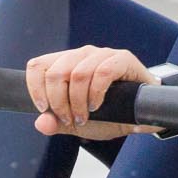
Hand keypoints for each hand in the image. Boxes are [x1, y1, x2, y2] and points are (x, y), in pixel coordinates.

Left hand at [24, 46, 164, 140]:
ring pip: (77, 73)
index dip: (35, 88)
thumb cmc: (109, 112)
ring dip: (77, 101)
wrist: (143, 112)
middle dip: (58, 101)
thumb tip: (41, 124)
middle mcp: (81, 55)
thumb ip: (57, 123)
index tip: (44, 109)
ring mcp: (102, 54)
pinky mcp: (122, 59)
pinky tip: (97, 106)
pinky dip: (96, 93)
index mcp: (65, 63)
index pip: (37, 66)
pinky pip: (103, 72)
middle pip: (56, 72)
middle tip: (68, 119)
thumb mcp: (78, 122)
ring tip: (83, 117)